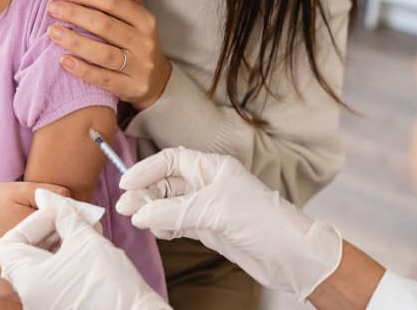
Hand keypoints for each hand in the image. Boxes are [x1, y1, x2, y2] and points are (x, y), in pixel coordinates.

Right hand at [0, 182, 68, 299]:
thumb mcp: (17, 189)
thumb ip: (49, 193)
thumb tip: (75, 202)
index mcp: (26, 231)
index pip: (67, 234)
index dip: (74, 228)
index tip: (75, 223)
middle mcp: (19, 258)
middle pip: (59, 256)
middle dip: (65, 246)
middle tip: (62, 235)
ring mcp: (12, 278)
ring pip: (47, 275)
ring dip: (52, 262)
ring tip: (45, 246)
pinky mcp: (4, 290)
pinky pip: (32, 286)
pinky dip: (38, 275)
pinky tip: (34, 260)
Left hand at [0, 197, 169, 309]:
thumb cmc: (107, 283)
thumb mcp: (85, 239)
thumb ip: (64, 215)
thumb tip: (52, 199)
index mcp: (26, 281)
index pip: (10, 243)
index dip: (32, 222)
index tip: (56, 213)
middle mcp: (30, 296)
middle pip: (27, 253)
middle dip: (50, 229)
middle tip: (72, 216)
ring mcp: (45, 303)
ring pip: (44, 265)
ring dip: (62, 243)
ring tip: (86, 230)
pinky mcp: (62, 305)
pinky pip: (55, 277)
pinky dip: (68, 259)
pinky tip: (89, 247)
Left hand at [46, 0, 171, 108]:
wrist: (156, 81)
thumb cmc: (138, 42)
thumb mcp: (138, 16)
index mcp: (145, 20)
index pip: (113, 2)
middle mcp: (144, 42)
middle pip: (105, 25)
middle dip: (75, 14)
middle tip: (52, 8)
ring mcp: (139, 67)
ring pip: (103, 53)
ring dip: (75, 41)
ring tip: (53, 32)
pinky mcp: (131, 88)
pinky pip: (103, 78)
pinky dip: (82, 70)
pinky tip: (64, 60)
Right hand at [116, 148, 342, 300]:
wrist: (290, 256)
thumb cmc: (263, 221)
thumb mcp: (215, 210)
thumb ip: (175, 211)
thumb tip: (141, 213)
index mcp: (213, 167)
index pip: (172, 160)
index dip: (147, 169)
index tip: (126, 182)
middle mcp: (208, 184)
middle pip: (167, 183)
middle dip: (145, 193)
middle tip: (126, 207)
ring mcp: (207, 207)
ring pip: (169, 204)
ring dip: (151, 211)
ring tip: (137, 220)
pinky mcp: (208, 228)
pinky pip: (177, 223)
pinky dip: (164, 226)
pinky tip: (156, 230)